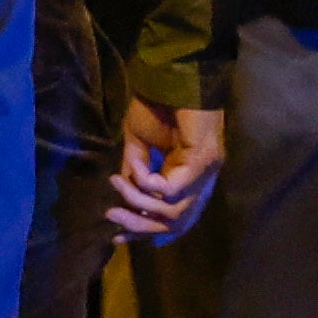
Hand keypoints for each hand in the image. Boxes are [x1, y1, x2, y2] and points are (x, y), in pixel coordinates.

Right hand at [109, 100, 225, 245]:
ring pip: (172, 211)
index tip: (116, 238)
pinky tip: (135, 165)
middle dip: (140, 224)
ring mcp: (206, 174)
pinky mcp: (203, 163)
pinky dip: (147, 181)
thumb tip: (125, 195)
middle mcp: (202, 182)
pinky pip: (170, 189)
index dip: (145, 231)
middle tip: (111, 215)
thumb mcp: (139, 145)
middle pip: (175, 224)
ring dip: (139, 201)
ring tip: (117, 184)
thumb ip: (135, 171)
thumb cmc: (158, 107)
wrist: (172, 79)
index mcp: (190, 179)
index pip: (172, 220)